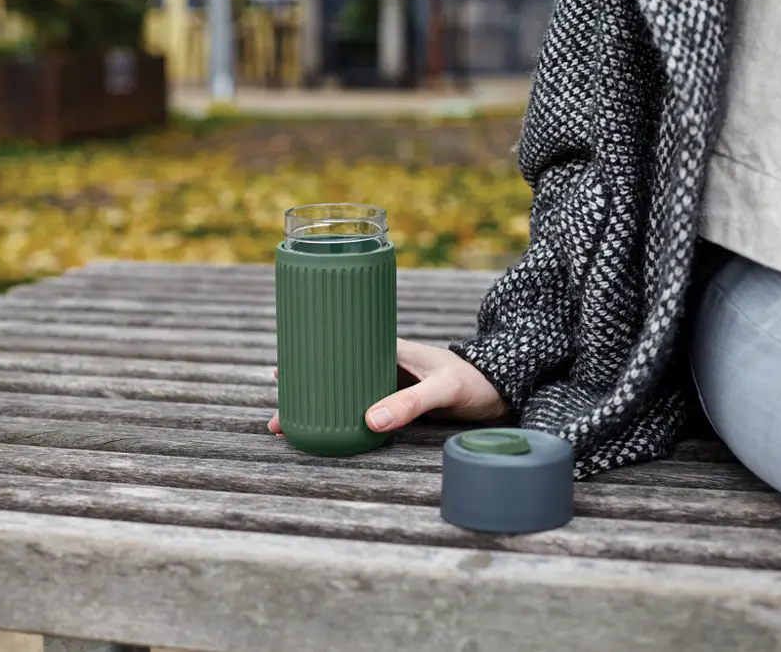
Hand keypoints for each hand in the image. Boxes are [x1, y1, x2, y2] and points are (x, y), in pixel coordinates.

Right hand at [267, 338, 509, 435]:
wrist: (503, 391)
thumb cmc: (476, 381)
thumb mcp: (443, 390)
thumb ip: (411, 402)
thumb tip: (370, 420)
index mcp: (390, 347)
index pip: (341, 347)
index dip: (309, 359)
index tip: (280, 372)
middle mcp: (385, 362)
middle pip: (335, 374)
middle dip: (304, 392)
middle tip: (277, 416)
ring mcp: (391, 383)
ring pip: (345, 393)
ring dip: (320, 407)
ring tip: (291, 428)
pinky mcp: (400, 402)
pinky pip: (361, 407)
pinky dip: (341, 417)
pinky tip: (328, 432)